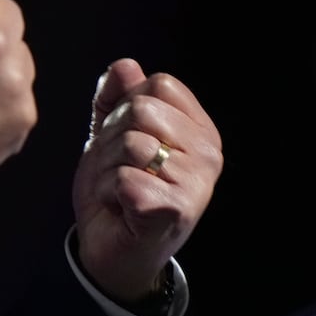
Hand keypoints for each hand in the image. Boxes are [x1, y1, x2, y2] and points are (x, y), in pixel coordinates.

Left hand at [71, 58, 222, 304]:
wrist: (112, 249)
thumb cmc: (118, 187)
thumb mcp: (111, 133)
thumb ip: (116, 96)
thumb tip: (126, 65)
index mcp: (200, 130)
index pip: (159, 84)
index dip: (127, 106)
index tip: (128, 138)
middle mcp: (208, 155)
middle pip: (142, 109)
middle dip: (112, 137)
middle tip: (120, 168)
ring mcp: (196, 184)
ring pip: (130, 143)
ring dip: (107, 167)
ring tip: (120, 188)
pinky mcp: (174, 211)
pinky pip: (124, 178)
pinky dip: (109, 192)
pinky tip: (121, 208)